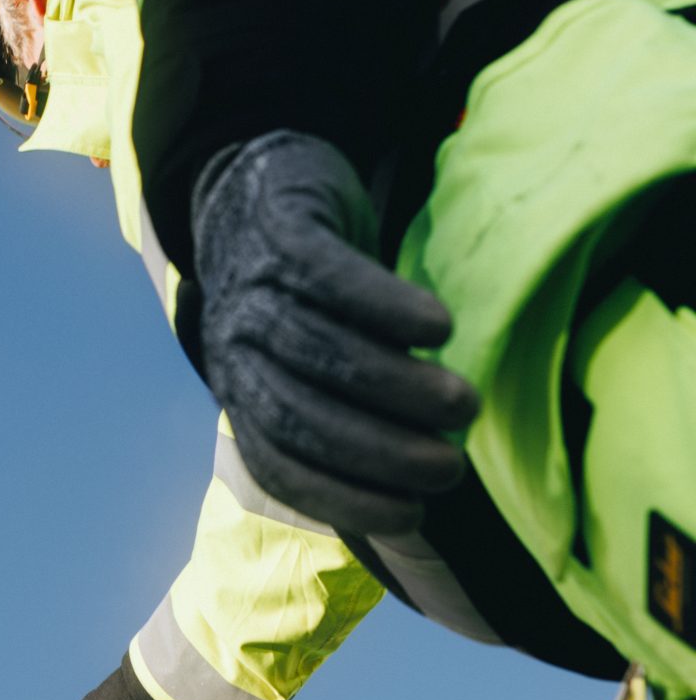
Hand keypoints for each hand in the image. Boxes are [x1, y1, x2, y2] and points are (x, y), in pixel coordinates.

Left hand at [192, 131, 480, 534]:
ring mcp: (254, 283)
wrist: (257, 183)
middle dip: (377, 452)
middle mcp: (236, 344)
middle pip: (301, 412)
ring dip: (395, 386)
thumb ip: (338, 414)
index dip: (343, 496)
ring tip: (465, 407)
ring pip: (320, 348)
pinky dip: (384, 305)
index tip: (413, 516)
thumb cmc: (303, 294)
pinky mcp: (283, 227)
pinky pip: (331, 275)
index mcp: (240, 390)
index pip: (279, 463)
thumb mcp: (304, 360)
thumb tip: (414, 499)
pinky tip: (439, 328)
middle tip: (449, 469)